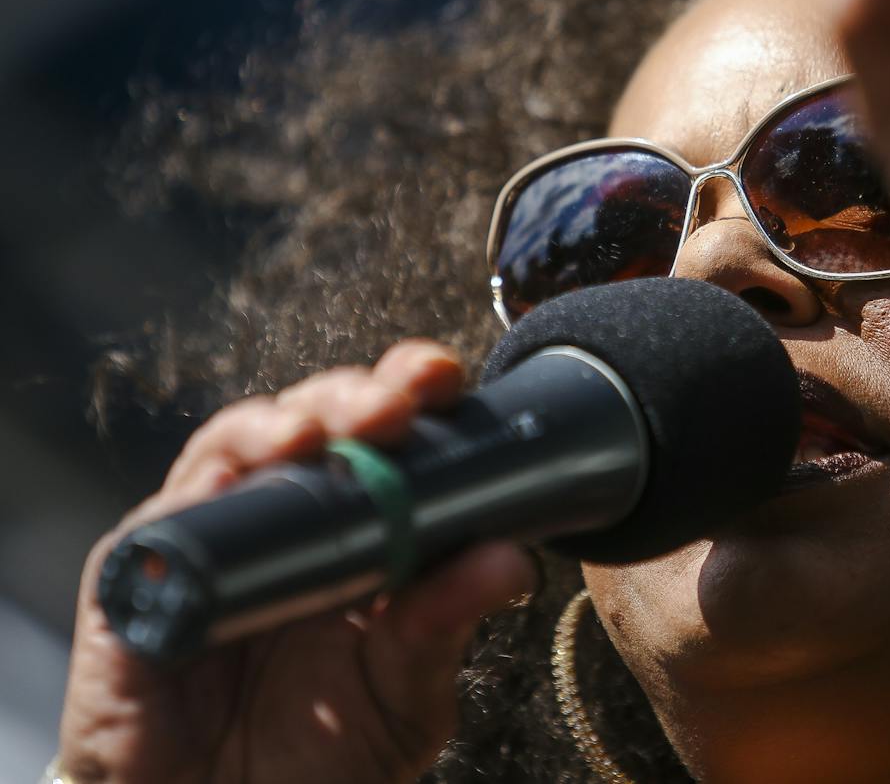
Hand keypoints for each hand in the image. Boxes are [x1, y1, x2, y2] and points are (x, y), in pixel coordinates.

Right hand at [58, 341, 536, 783]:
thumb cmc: (313, 759)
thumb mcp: (403, 695)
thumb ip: (446, 626)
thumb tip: (513, 559)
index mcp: (364, 528)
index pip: (393, 435)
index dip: (415, 392)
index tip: (443, 378)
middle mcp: (289, 517)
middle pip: (320, 419)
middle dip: (355, 395)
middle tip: (392, 406)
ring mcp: (214, 536)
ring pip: (240, 442)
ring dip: (281, 422)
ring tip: (316, 434)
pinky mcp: (140, 574)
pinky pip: (165, 514)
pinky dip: (200, 488)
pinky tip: (237, 479)